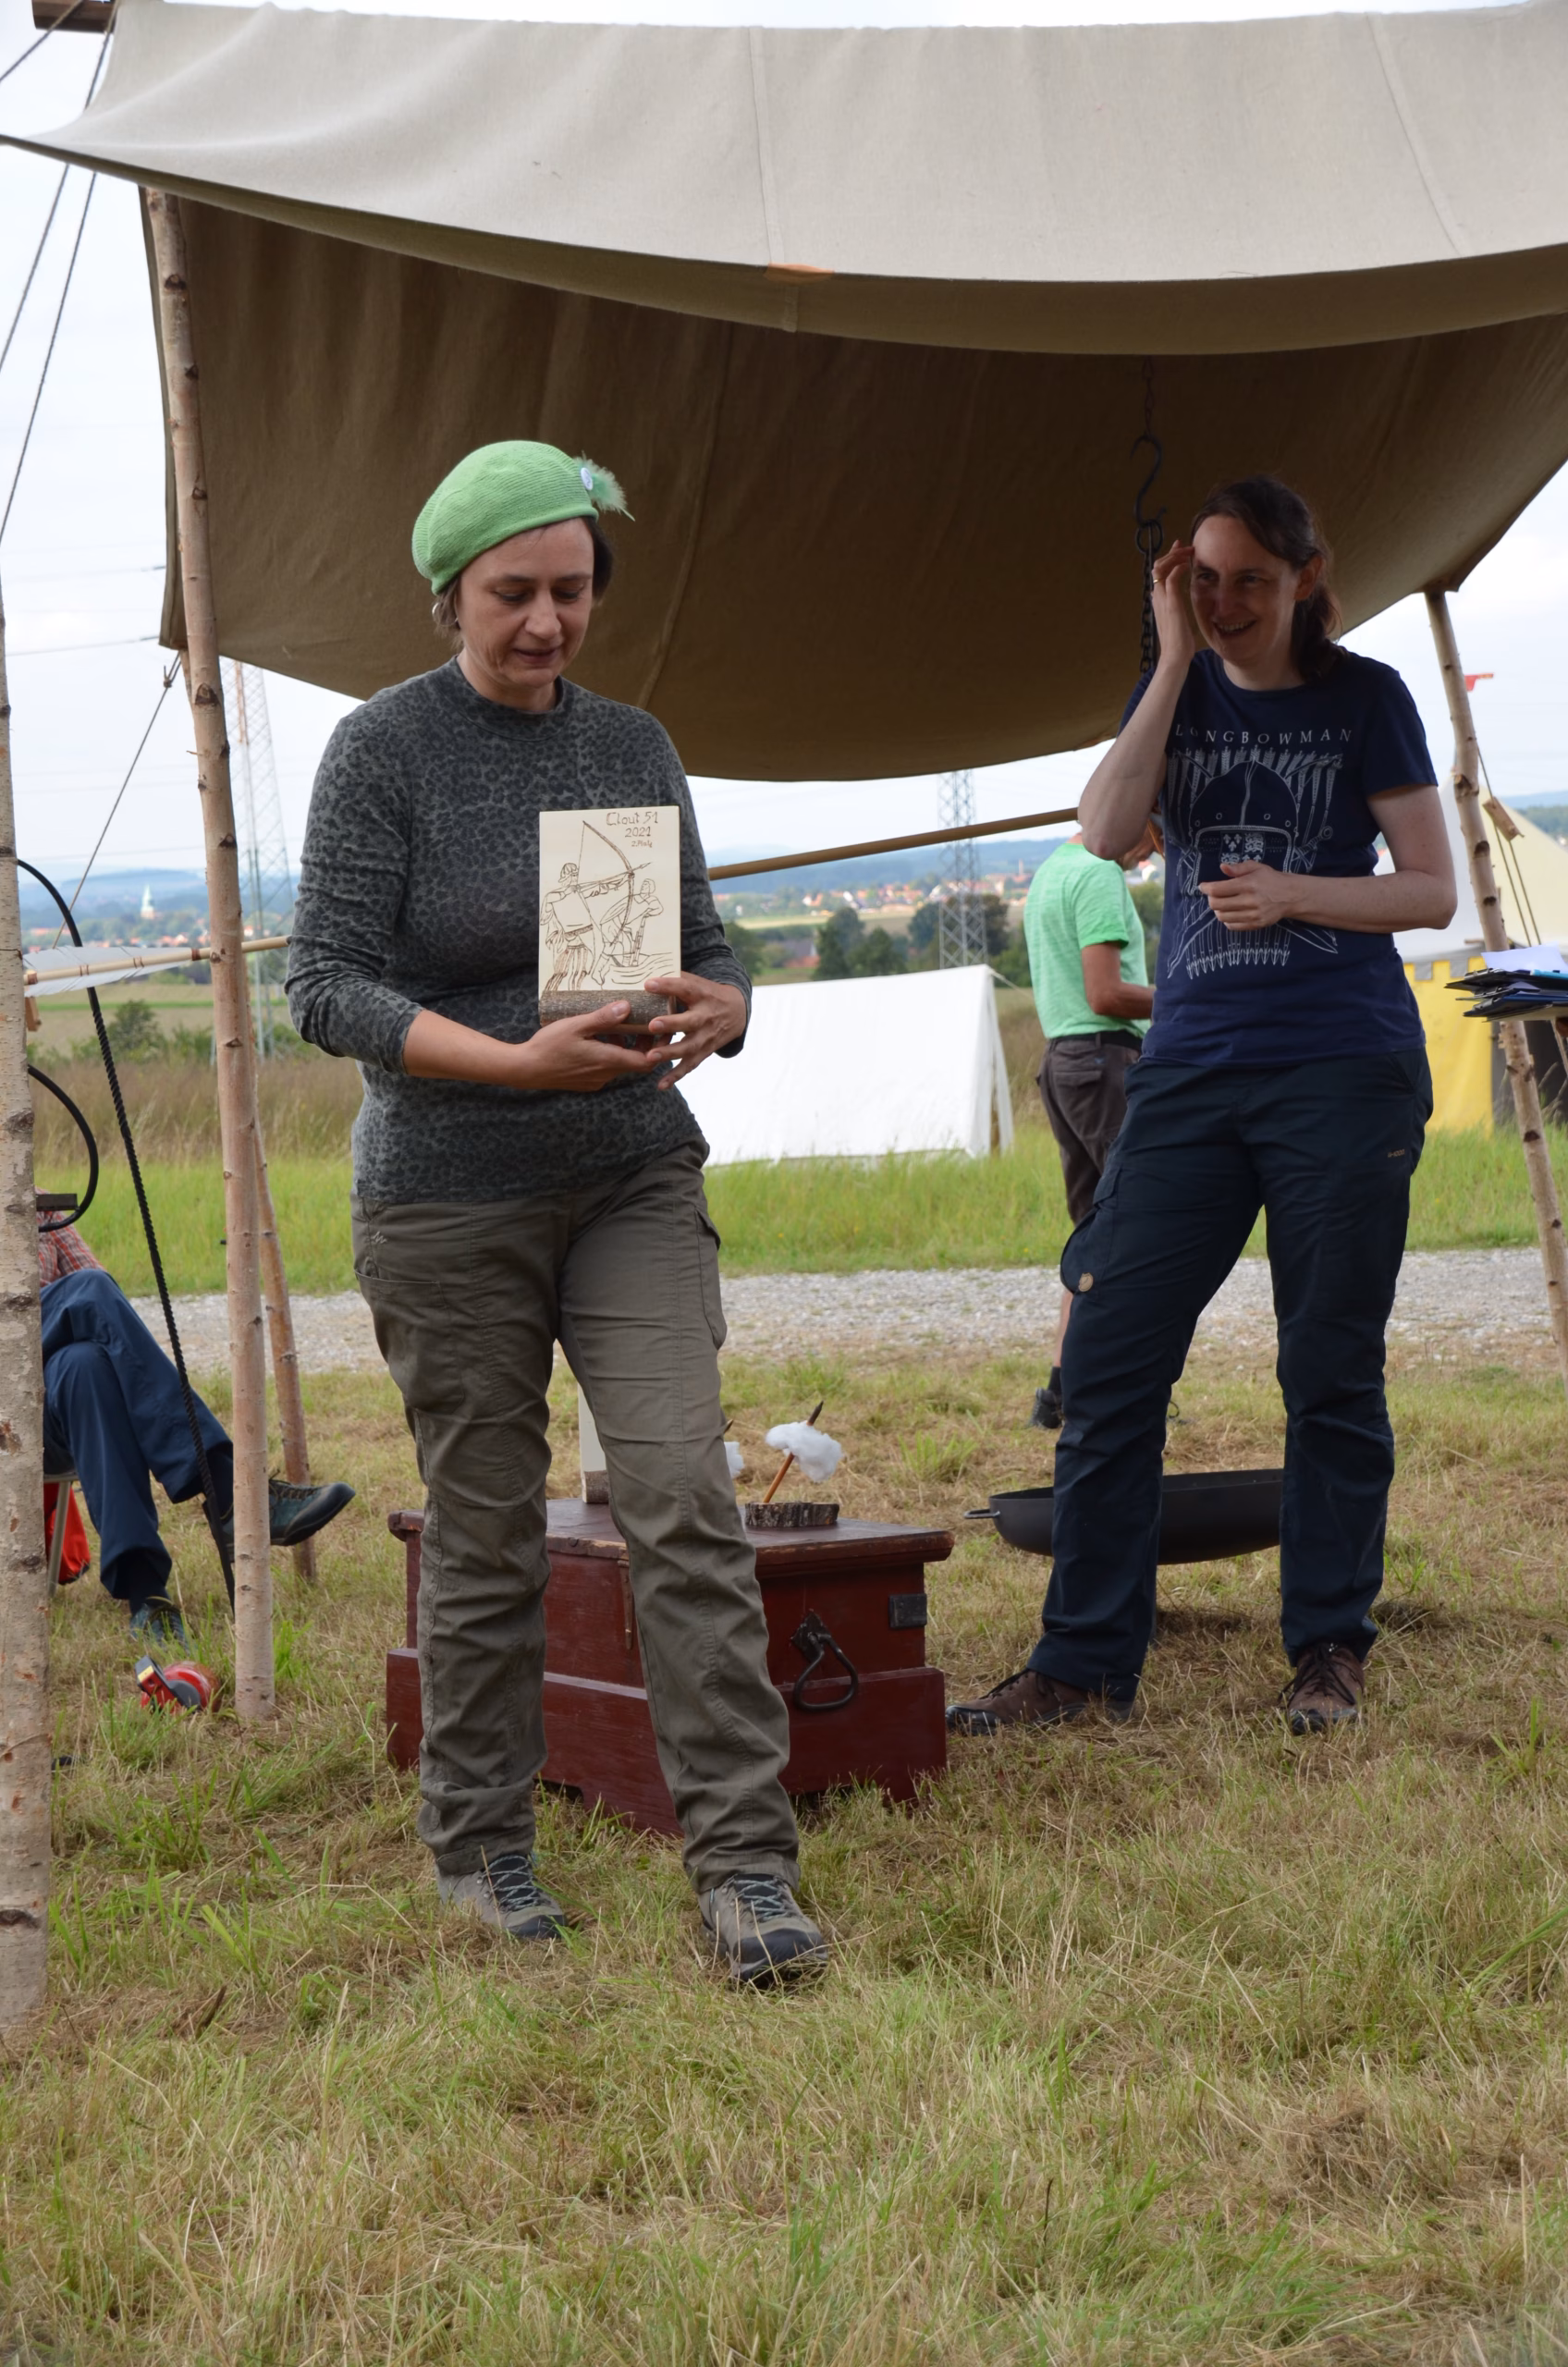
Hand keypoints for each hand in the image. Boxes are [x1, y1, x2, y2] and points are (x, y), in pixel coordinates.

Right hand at [514, 1005, 668, 1093]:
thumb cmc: (549, 1046)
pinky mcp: (586, 1082)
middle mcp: (605, 1074)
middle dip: (642, 1043)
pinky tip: (596, 1038)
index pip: (646, 1061)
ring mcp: (596, 1080)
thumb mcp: (576, 1025)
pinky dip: (609, 1053)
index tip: (662, 1031)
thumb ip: (602, 1018)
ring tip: (614, 1025)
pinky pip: (606, 1068)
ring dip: (622, 1046)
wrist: (526, 1069)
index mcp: (607, 1060)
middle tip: (643, 1022)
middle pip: (635, 1062)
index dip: (659, 1048)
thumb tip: (627, 1006)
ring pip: (620, 1064)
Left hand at [644, 971, 747, 1087]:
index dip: (668, 986)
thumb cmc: (707, 994)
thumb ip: (676, 979)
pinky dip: (676, 1076)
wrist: (737, 1012)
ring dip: (670, 1053)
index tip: (649, 984)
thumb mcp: (698, 983)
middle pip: (690, 1022)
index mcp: (702, 995)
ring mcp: (706, 1037)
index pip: (685, 988)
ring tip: (650, 1057)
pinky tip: (660, 1085)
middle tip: (652, 1025)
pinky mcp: (704, 1052)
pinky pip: (690, 1065)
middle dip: (671, 1024)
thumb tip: (645, 971)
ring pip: (689, 1047)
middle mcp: (706, 1017)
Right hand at [1151, 540, 1197, 675]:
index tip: (1181, 550)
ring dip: (1175, 556)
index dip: (1169, 557)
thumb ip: (1174, 606)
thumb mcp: (1177, 619)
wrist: (1175, 656)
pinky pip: (1171, 579)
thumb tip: (1176, 598)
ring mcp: (1163, 600)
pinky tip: (1188, 565)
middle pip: (1158, 565)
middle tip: (1187, 547)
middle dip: (1173, 553)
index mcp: (1159, 600)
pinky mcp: (1171, 604)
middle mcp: (1157, 597)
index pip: (1159, 572)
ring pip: (1161, 568)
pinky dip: (1178, 568)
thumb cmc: (1179, 642)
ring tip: (1188, 553)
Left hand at [1200, 861, 1295, 931]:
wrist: (1290, 896)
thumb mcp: (1256, 867)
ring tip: (1222, 903)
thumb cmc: (1271, 879)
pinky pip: (1232, 926)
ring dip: (1218, 910)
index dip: (1206, 888)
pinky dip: (1226, 919)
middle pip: (1217, 904)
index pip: (1218, 889)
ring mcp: (1253, 915)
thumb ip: (1238, 868)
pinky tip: (1230, 912)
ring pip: (1222, 916)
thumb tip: (1222, 867)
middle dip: (1210, 899)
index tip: (1202, 886)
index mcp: (1248, 884)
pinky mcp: (1256, 924)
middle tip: (1213, 895)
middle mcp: (1250, 900)